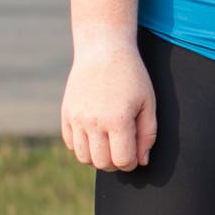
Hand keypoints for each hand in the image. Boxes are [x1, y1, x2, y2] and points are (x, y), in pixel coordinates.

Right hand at [60, 43, 157, 171]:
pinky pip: (71, 144)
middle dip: (115, 164)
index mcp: (118, 119)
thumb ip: (148, 134)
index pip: (122, 160)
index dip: (131, 163)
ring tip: (110, 146)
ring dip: (97, 158)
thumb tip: (142, 161)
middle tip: (124, 152)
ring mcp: (76, 119)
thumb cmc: (132, 76)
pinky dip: (83, 146)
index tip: (136, 157)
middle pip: (101, 163)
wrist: (103, 51)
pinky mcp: (66, 115)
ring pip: (83, 157)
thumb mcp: (148, 102)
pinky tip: (95, 135)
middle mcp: (93, 122)